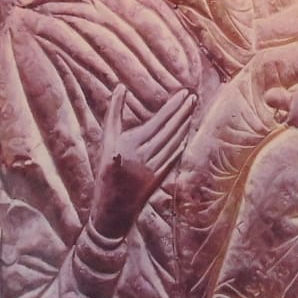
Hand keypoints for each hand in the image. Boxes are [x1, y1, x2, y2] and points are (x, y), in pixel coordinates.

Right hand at [90, 86, 194, 239]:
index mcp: (129, 145)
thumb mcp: (106, 142)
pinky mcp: (158, 180)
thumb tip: (121, 86)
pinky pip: (173, 158)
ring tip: (191, 111)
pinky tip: (186, 135)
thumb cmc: (105, 171)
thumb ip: (113, 113)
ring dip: (184, 126)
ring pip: (173, 143)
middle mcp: (142, 156)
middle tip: (193, 98)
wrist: (110, 210)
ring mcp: (152, 169)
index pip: (157, 122)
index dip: (172, 108)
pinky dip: (180, 145)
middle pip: (168, 130)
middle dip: (182, 113)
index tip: (183, 94)